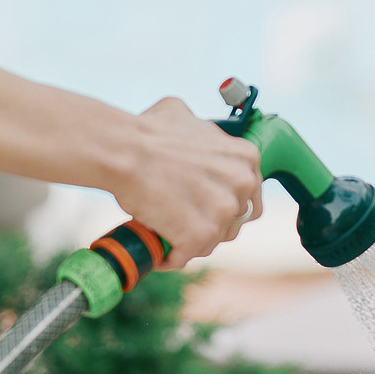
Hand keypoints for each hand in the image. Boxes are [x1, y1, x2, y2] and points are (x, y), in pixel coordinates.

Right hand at [109, 98, 263, 268]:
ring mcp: (224, 212)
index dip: (227, 204)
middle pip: (234, 220)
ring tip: (168, 234)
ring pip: (212, 241)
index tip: (208, 207)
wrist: (124, 150)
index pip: (250, 195)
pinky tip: (156, 250)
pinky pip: (186, 256)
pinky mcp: (201, 235)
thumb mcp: (187, 116)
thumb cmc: (149, 131)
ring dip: (191, 241)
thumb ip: (203, 132)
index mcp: (246, 157)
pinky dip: (169, 257)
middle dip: (211, 223)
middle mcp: (243, 184)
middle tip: (184, 220)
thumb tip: (196, 134)